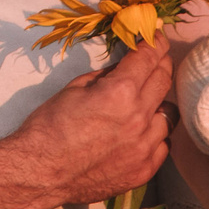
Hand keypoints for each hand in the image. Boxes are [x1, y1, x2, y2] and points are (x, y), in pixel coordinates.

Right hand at [11, 42, 172, 207]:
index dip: (155, 43)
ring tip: (145, 103)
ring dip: (159, 104)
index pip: (148, 58)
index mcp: (120, 92)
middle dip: (162, 64)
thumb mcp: (74, 89)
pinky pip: (162, 145)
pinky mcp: (144, 170)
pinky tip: (140, 133)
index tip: (157, 37)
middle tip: (157, 59)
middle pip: (164, 81)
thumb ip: (105, 77)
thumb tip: (124, 68)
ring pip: (169, 116)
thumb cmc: (49, 127)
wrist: (39, 171)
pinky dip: (155, 135)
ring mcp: (144, 147)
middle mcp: (139, 118)